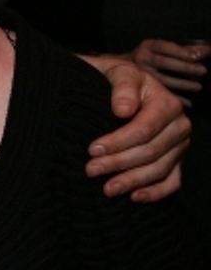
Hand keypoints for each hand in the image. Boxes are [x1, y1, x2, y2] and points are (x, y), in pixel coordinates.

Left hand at [83, 56, 189, 202]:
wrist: (119, 85)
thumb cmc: (114, 78)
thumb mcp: (116, 71)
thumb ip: (122, 86)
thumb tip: (123, 110)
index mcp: (167, 103)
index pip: (144, 129)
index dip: (119, 142)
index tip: (93, 150)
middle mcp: (179, 125)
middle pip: (151, 152)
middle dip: (119, 163)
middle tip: (91, 170)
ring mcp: (180, 145)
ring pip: (159, 169)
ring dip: (132, 181)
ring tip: (106, 188)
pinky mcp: (176, 160)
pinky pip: (172, 181)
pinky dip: (155, 192)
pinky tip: (134, 197)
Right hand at [128, 39, 208, 99]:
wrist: (120, 68)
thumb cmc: (149, 57)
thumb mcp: (163, 48)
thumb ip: (184, 49)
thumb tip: (206, 49)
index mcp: (148, 46)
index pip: (163, 46)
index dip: (180, 51)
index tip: (196, 55)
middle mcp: (141, 59)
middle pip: (163, 62)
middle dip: (184, 66)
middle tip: (202, 70)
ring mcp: (140, 73)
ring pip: (161, 79)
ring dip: (182, 83)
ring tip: (197, 86)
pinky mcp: (141, 87)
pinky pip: (158, 93)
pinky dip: (175, 98)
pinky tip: (188, 102)